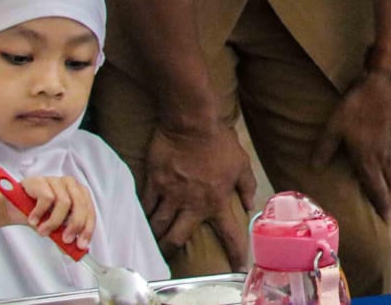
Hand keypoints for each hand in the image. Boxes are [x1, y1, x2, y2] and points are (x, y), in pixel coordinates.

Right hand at [2, 175, 97, 248]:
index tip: (81, 245)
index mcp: (80, 195)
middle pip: (80, 205)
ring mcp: (56, 181)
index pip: (90, 212)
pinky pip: (47, 198)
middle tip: (65, 240)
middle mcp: (71, 185)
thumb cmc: (39, 215)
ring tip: (42, 232)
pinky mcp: (41, 181)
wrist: (14, 208)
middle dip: (74, 225)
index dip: (87, 229)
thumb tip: (76, 250)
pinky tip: (33, 220)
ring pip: (64, 202)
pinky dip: (39, 213)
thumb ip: (65, 237)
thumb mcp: (54, 228)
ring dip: (53, 222)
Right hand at [141, 123, 256, 269]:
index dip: (234, 253)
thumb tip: (249, 204)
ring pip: (158, 225)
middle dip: (171, 251)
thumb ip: (246, 186)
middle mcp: (192, 203)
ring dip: (155, 235)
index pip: (229, 233)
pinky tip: (141, 218)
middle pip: (178, 238)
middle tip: (168, 255)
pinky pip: (145, 205)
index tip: (237, 267)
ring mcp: (171, 194)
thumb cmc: (219, 142)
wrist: (192, 122)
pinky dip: (143, 214)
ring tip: (151, 239)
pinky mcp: (154, 182)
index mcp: (217, 201)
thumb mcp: (241, 164)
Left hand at [314, 72, 390, 216]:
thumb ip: (325, 148)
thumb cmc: (357, 104)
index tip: (383, 219)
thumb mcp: (334, 125)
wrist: (386, 82)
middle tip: (386, 202)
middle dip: (389, 195)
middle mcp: (387, 157)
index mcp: (369, 160)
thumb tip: (313, 167)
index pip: (376, 190)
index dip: (380, 206)